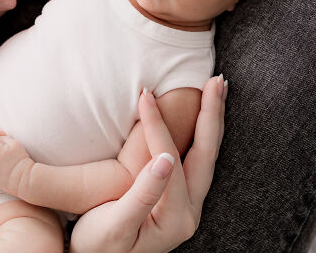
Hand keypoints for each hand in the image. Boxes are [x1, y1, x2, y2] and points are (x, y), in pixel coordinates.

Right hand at [70, 76, 227, 252]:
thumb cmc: (99, 249)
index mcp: (176, 217)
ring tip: (216, 89)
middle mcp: (189, 212)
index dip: (158, 125)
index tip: (145, 94)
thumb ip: (143, 194)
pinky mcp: (178, 201)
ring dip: (211, 121)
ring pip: (206, 156)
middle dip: (211, 114)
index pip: (170, 158)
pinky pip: (196, 160)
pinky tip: (200, 118)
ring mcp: (187, 206)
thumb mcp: (116, 226)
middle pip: (207, 154)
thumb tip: (165, 158)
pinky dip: (200, 134)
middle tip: (216, 80)